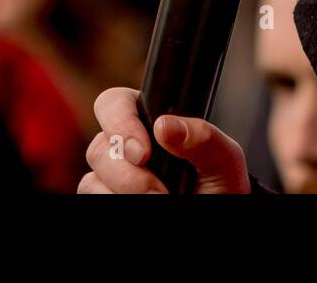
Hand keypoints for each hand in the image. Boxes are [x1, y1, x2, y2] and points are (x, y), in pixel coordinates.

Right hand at [78, 87, 250, 193]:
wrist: (216, 213)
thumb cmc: (220, 185)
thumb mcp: (224, 159)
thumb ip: (203, 136)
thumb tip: (165, 125)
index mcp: (149, 119)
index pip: (114, 103)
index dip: (119, 122)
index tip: (143, 153)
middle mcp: (125, 145)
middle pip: (99, 146)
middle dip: (127, 174)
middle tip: (159, 191)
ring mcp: (113, 174)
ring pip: (92, 178)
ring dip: (124, 192)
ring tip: (159, 199)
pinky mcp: (106, 196)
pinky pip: (92, 197)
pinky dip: (115, 202)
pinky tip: (143, 204)